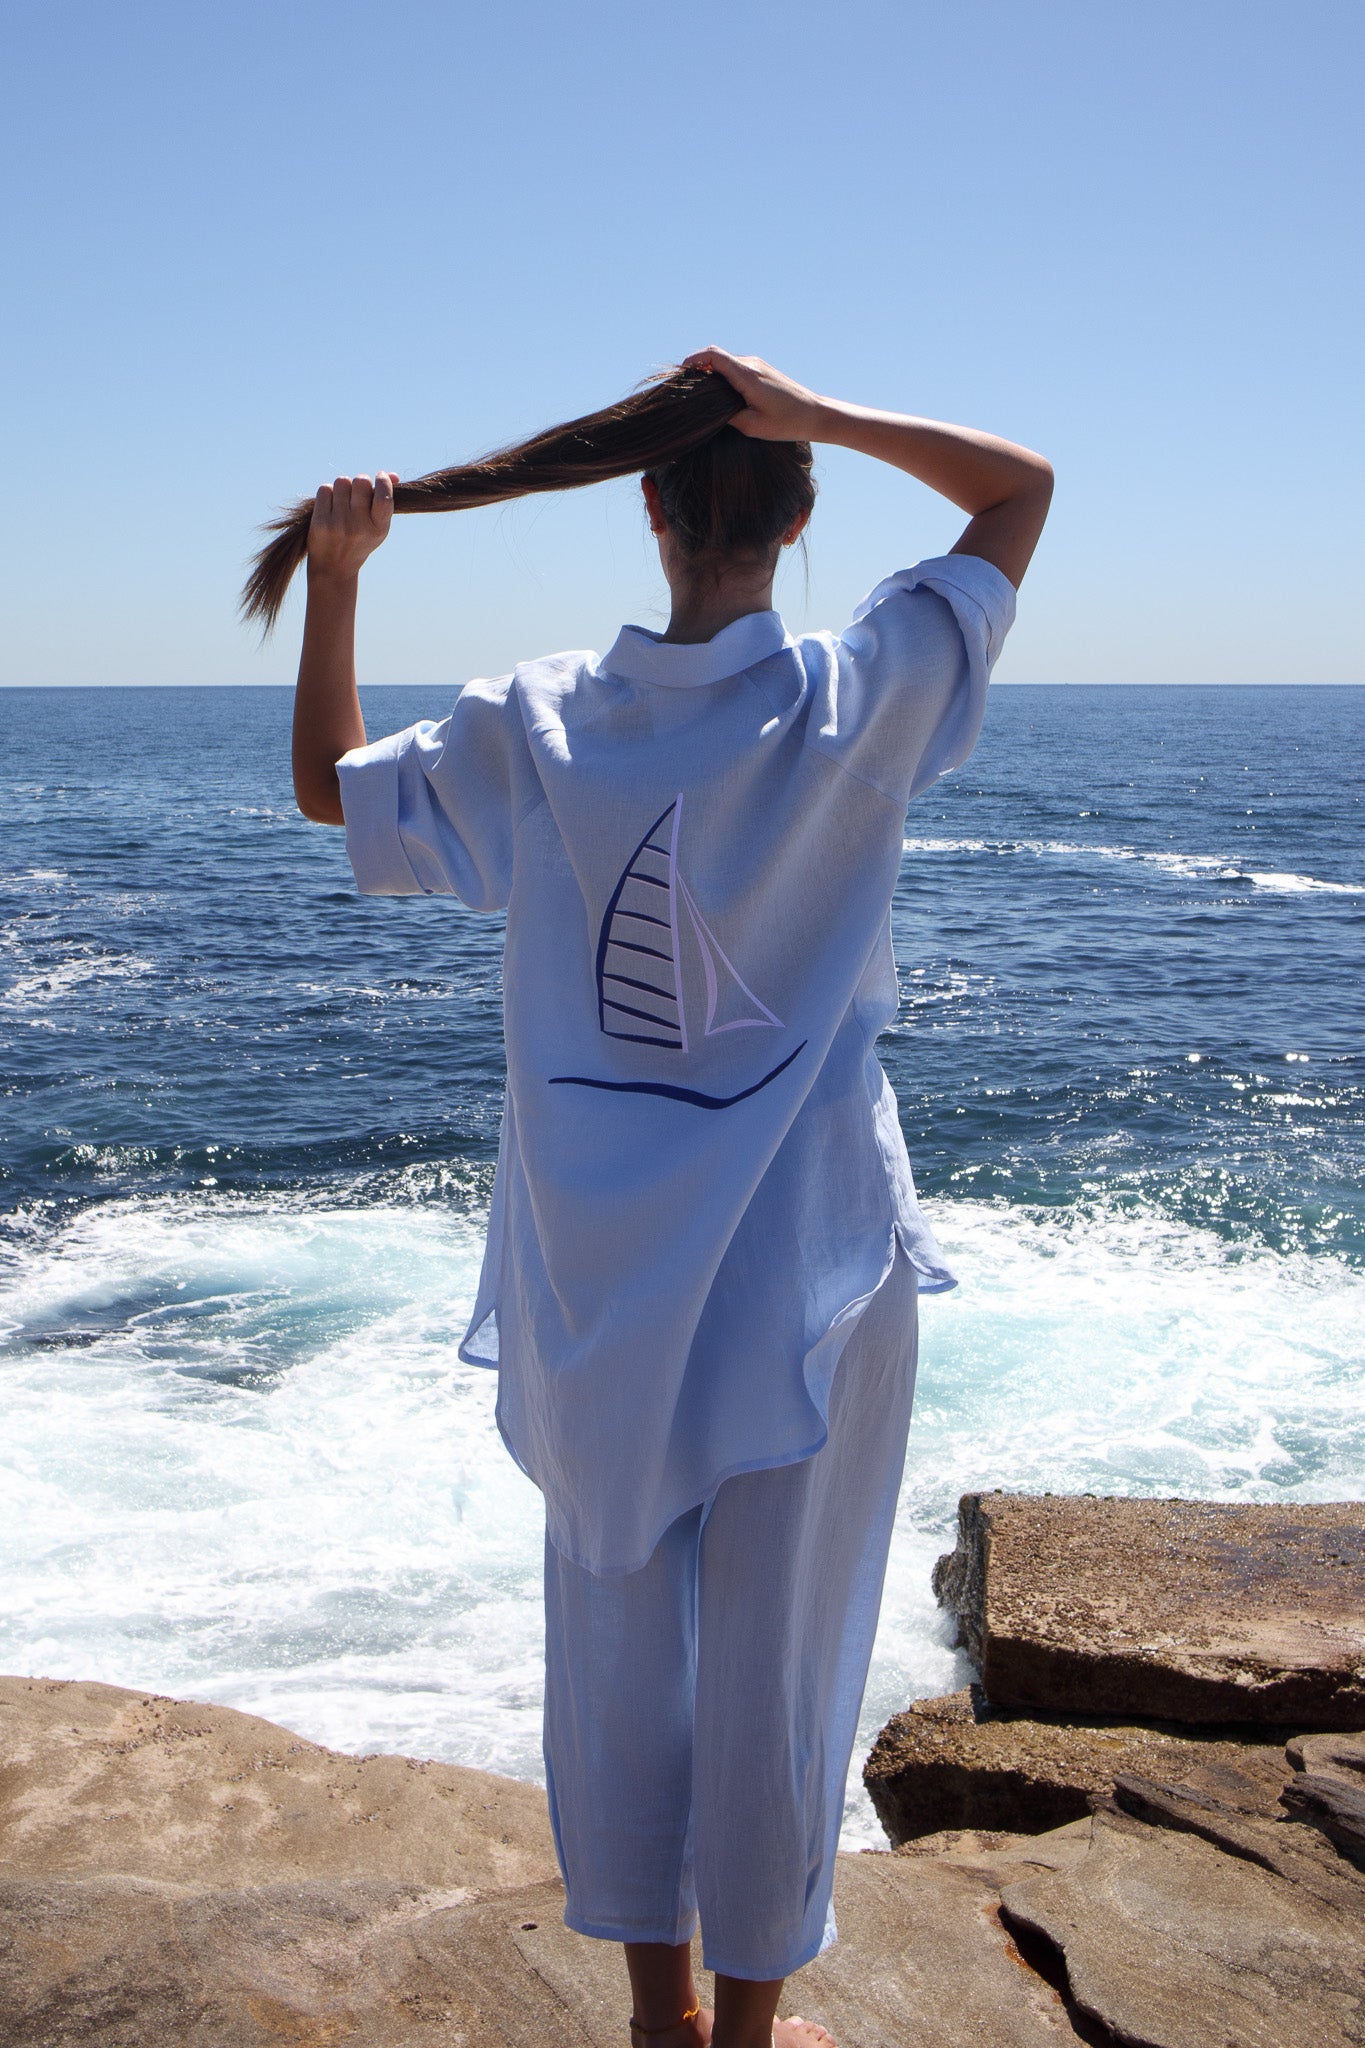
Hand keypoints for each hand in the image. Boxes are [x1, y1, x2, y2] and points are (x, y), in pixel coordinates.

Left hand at [306, 472, 396, 581]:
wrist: (333, 567)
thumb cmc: (359, 540)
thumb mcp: (377, 526)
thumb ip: (384, 502)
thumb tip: (393, 475)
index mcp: (378, 528)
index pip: (384, 497)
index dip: (383, 481)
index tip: (381, 476)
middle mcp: (359, 526)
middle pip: (361, 482)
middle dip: (360, 482)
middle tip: (358, 492)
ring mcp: (339, 524)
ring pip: (342, 482)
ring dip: (343, 487)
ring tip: (343, 501)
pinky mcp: (321, 522)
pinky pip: (325, 490)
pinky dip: (328, 493)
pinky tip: (330, 505)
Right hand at [682, 348, 826, 441]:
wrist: (816, 415)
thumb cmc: (786, 423)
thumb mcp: (752, 425)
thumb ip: (726, 416)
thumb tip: (707, 410)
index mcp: (747, 375)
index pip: (713, 355)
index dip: (693, 360)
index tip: (681, 373)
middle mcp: (751, 364)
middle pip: (716, 356)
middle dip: (699, 368)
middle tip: (687, 387)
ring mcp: (758, 365)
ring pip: (726, 362)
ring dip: (712, 373)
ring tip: (702, 393)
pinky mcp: (763, 370)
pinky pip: (737, 367)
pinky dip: (724, 376)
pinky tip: (722, 394)